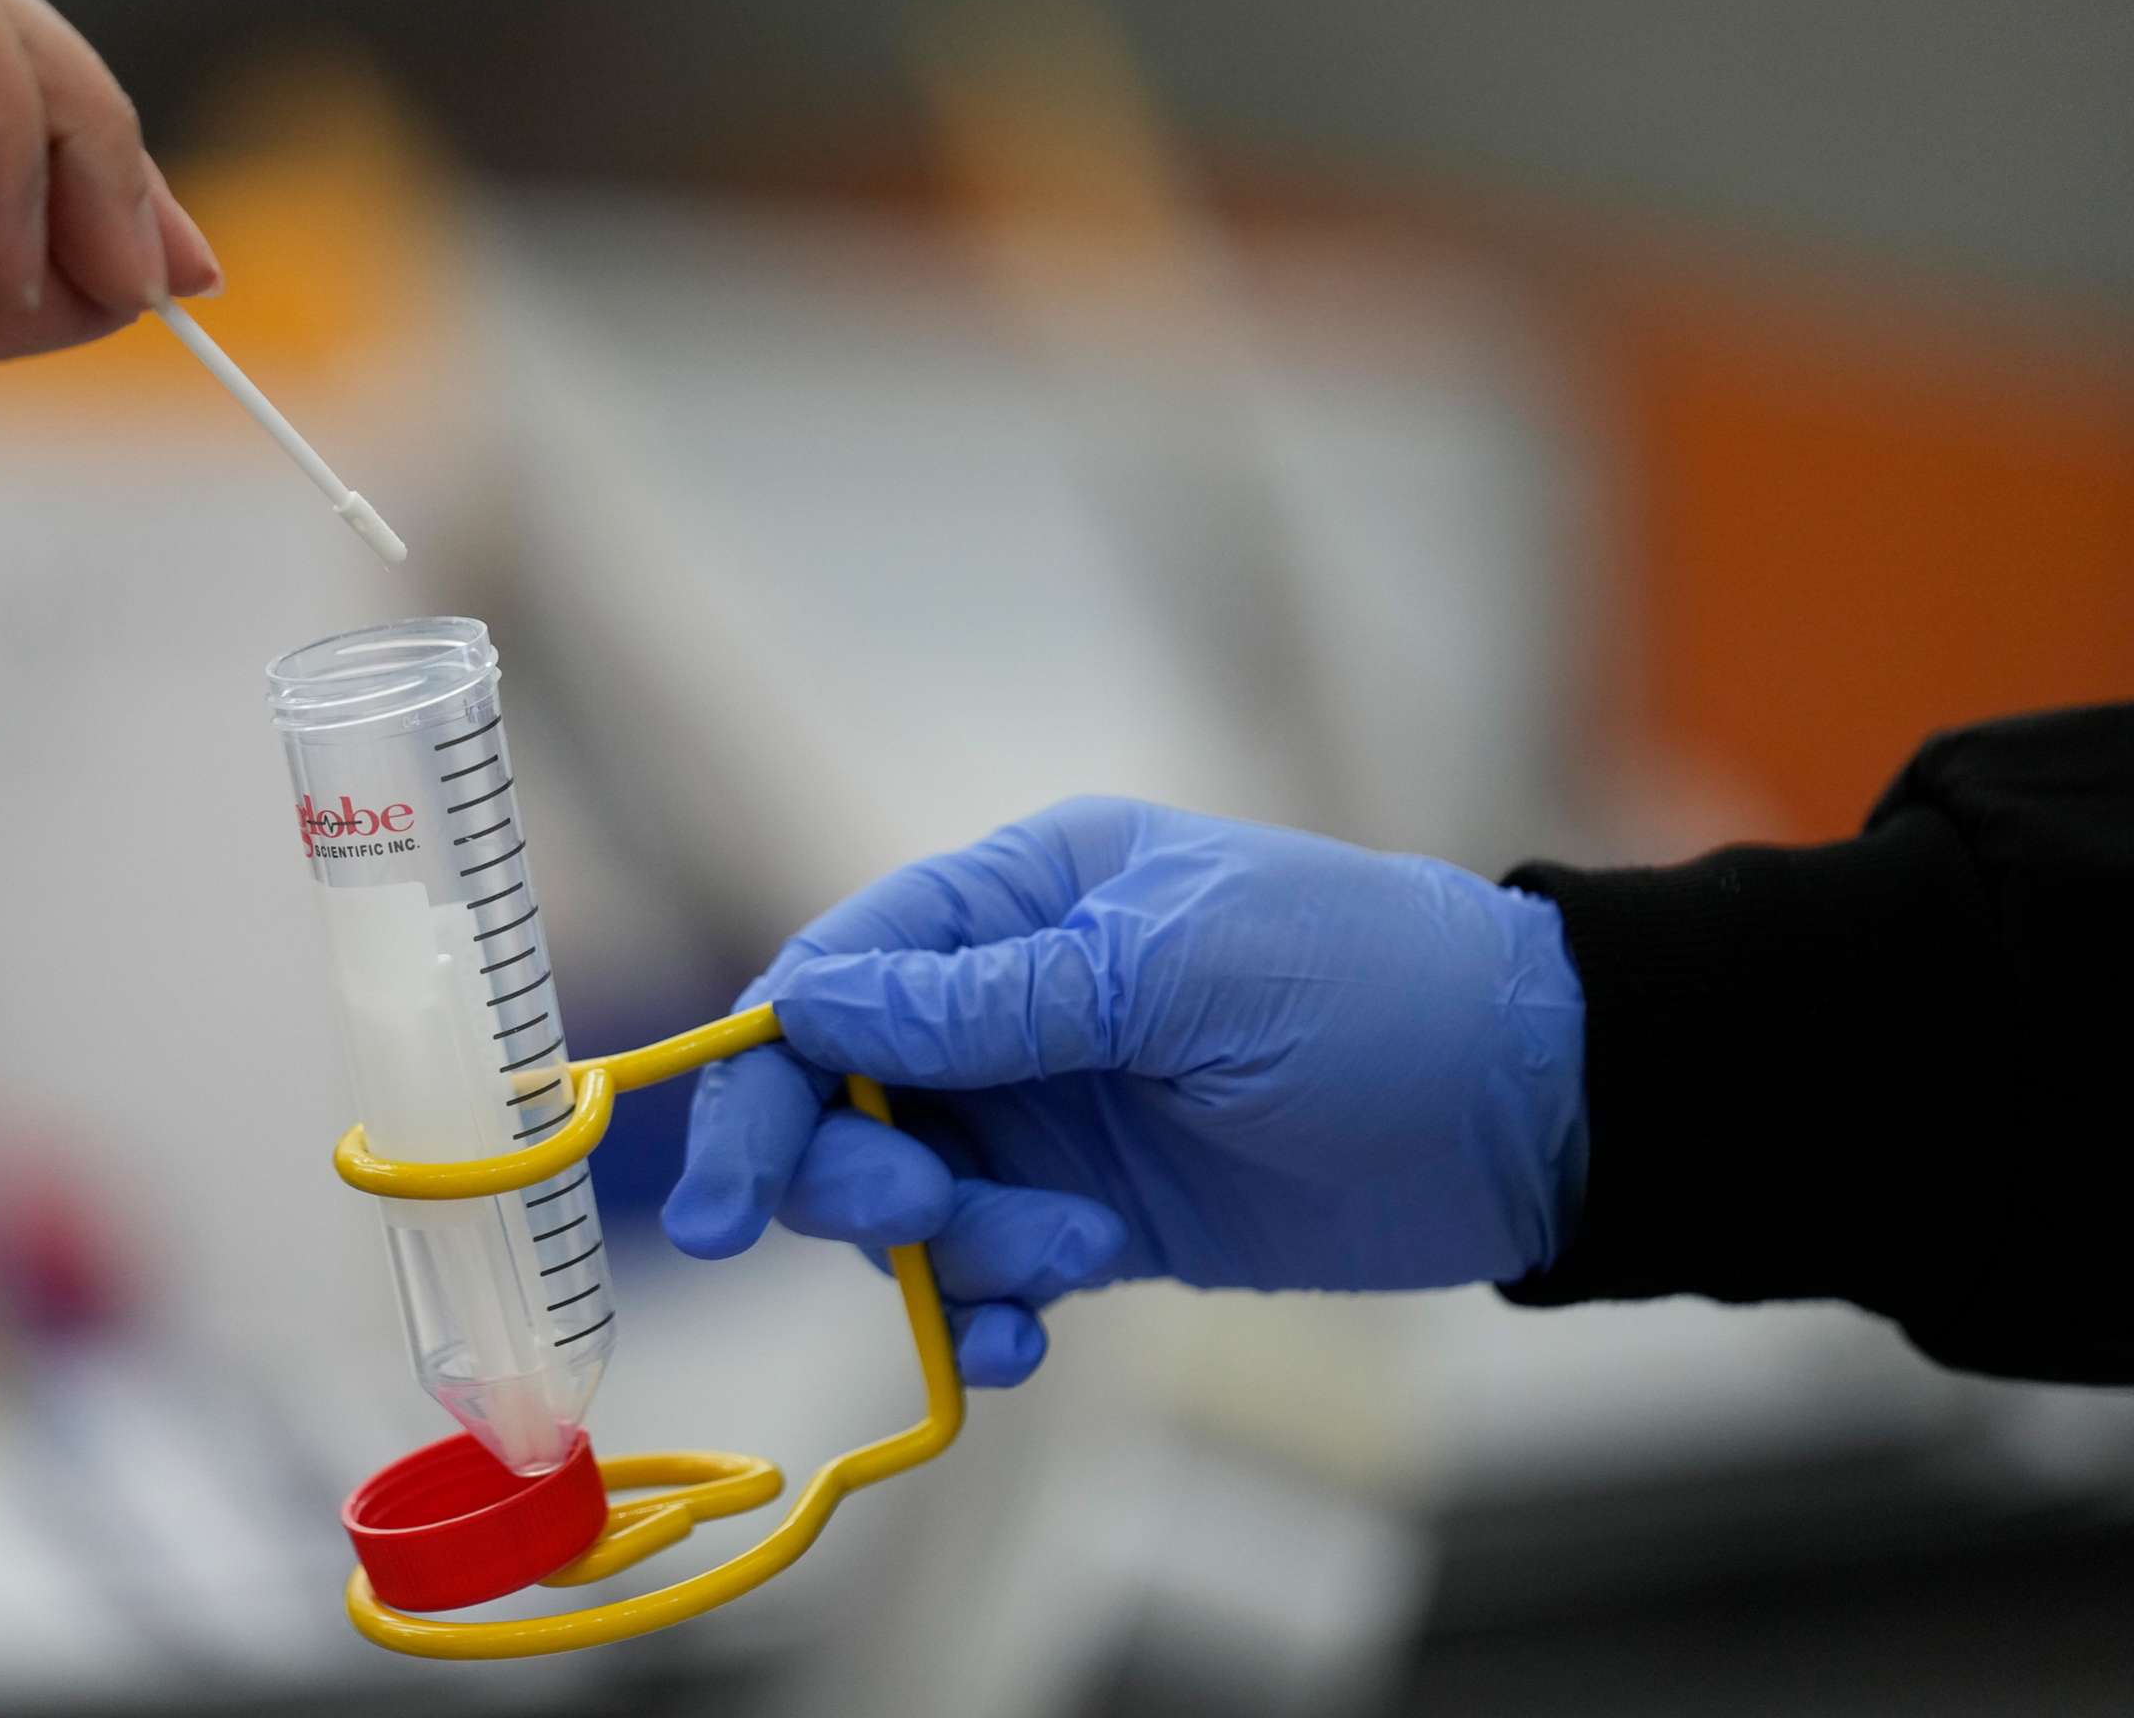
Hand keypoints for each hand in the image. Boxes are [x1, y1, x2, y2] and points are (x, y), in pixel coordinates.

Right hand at [664, 796, 1588, 1385]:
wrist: (1520, 1111)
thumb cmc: (1361, 989)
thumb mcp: (1174, 972)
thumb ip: (991, 998)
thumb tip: (809, 1003)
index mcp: (1019, 901)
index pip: (834, 976)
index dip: (759, 1076)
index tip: (727, 1190)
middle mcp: (1011, 1005)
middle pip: (840, 1097)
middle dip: (850, 1172)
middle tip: (909, 1220)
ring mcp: (1048, 1116)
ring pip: (909, 1201)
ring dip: (955, 1249)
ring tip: (1075, 1253)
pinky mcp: (1091, 1218)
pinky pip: (986, 1276)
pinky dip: (986, 1316)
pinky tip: (1029, 1346)